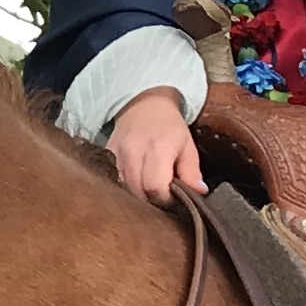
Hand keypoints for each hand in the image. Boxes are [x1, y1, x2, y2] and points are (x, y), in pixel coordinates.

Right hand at [110, 87, 207, 205]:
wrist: (144, 104)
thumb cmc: (170, 127)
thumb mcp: (188, 146)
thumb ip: (192, 172)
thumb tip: (199, 193)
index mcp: (159, 148)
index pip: (155, 187)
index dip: (165, 200)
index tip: (172, 200)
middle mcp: (134, 151)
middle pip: (138, 192)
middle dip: (152, 200)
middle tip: (162, 197)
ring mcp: (117, 153)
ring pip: (124, 189)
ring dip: (138, 195)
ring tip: (150, 191)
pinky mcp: (106, 154)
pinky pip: (114, 180)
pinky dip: (125, 187)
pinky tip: (136, 183)